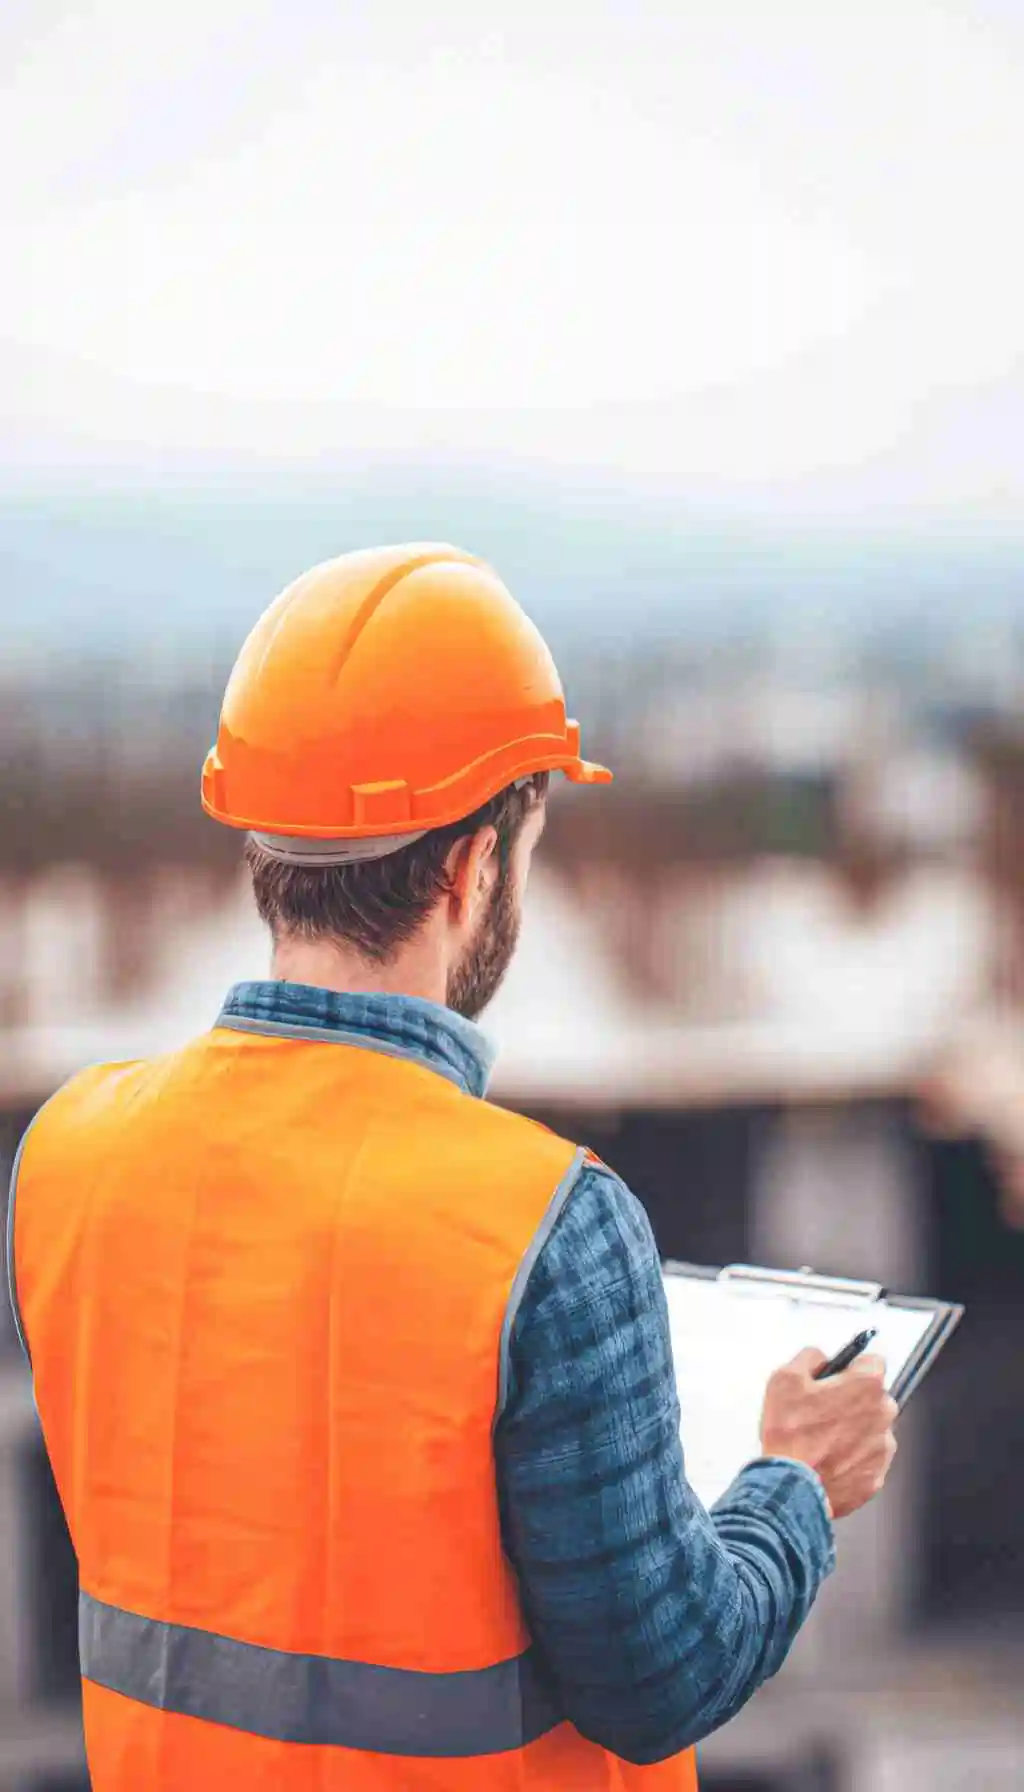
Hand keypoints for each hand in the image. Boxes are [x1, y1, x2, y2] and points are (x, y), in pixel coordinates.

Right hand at [759, 1347, 898, 1519]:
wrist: (792, 1488)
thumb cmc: (790, 1436)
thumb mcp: (785, 1378)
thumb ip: (809, 1357)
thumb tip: (819, 1358)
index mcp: (866, 1386)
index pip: (873, 1362)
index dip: (852, 1367)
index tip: (839, 1376)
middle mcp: (882, 1415)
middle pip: (874, 1398)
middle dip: (853, 1401)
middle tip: (822, 1411)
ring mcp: (882, 1448)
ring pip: (871, 1430)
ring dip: (853, 1431)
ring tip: (822, 1441)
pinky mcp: (876, 1477)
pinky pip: (867, 1460)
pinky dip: (852, 1459)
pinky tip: (828, 1461)